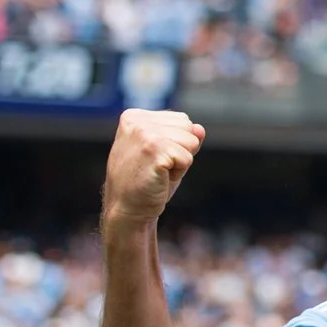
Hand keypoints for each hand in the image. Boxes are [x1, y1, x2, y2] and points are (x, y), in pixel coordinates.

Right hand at [103, 110, 203, 226]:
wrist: (126, 209)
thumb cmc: (144, 182)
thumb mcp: (163, 153)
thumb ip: (181, 136)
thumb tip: (200, 129)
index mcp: (135, 117)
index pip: (181, 120)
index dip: (176, 143)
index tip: (154, 158)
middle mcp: (137, 121)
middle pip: (188, 127)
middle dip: (181, 150)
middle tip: (157, 167)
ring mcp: (144, 134)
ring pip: (191, 141)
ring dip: (180, 161)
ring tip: (158, 172)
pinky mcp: (154, 149)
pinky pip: (188, 157)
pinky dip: (179, 172)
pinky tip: (159, 178)